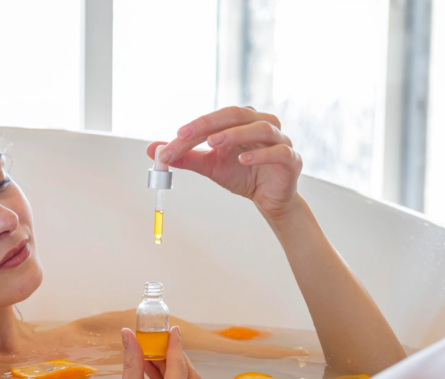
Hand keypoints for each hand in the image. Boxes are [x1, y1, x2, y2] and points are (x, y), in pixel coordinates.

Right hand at [119, 326, 202, 378]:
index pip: (178, 369)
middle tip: (163, 342)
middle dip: (176, 357)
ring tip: (154, 356)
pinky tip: (156, 371)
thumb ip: (132, 365)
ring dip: (175, 369)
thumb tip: (128, 335)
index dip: (175, 347)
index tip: (173, 330)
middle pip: (190, 376)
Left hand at [147, 106, 302, 220]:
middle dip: (208, 124)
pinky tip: (243, 159)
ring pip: (260, 128)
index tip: (171, 142)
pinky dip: (261, 154)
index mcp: (242, 121)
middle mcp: (262, 124)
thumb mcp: (210, 167)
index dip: (192, 129)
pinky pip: (278, 151)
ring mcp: (280, 140)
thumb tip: (153, 151)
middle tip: (185, 135)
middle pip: (237, 114)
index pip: (215, 120)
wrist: (269, 199)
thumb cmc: (242, 175)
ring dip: (235, 134)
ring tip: (213, 143)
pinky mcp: (291, 159)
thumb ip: (185, 157)